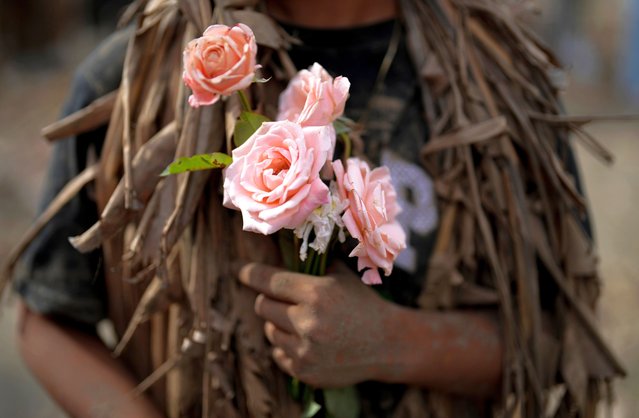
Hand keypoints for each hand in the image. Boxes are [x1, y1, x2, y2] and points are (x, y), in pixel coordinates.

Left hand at [236, 262, 396, 387]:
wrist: (388, 344)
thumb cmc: (363, 305)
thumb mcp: (342, 276)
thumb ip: (314, 265)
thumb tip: (286, 253)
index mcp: (316, 293)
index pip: (269, 281)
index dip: (251, 274)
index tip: (242, 272)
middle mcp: (307, 322)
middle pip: (262, 306)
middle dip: (270, 300)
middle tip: (284, 300)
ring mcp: (305, 350)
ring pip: (269, 330)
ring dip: (279, 324)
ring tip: (302, 322)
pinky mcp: (305, 371)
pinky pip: (278, 353)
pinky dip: (287, 346)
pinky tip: (307, 341)